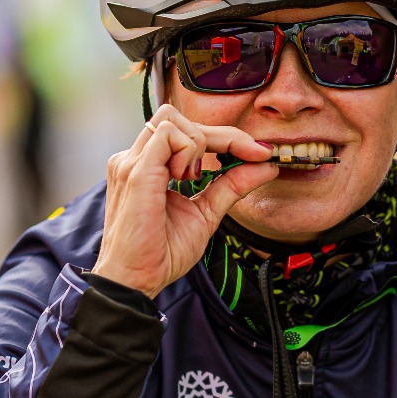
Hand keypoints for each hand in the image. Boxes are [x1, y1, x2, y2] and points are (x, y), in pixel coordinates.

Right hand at [90, 104, 278, 297]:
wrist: (137, 279)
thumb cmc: (162, 252)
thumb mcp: (207, 213)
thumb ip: (231, 186)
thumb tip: (265, 166)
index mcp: (147, 165)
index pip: (186, 131)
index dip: (227, 137)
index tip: (258, 152)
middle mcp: (135, 158)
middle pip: (179, 117)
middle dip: (221, 134)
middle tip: (248, 156)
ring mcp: (131, 162)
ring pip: (172, 119)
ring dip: (199, 143)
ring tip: (196, 179)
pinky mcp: (135, 171)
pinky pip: (167, 135)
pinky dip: (189, 150)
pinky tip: (188, 179)